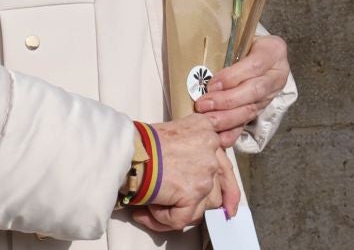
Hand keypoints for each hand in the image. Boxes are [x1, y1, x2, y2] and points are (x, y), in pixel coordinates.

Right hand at [128, 115, 239, 230]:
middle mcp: (212, 151)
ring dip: (175, 212)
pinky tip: (144, 211)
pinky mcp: (192, 192)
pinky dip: (160, 220)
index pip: (224, 165)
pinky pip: (180, 219)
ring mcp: (205, 173)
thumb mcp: (172, 134)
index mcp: (208, 134)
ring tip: (151, 206)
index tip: (229, 205)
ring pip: (200, 208)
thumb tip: (187, 177)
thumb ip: (189, 150)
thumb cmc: (138, 142)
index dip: (227, 189)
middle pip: (218, 189)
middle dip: (205, 206)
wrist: (125, 149)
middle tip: (191, 215)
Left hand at [196, 34, 289, 147]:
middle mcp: (276, 74)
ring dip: (228, 117)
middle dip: (228, 100)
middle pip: (256, 90)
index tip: (212, 84)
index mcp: (273, 51)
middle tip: (204, 104)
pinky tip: (222, 139)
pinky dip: (234, 132)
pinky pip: (248, 122)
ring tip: (207, 121)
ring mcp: (270, 93)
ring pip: (252, 108)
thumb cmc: (242, 45)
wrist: (255, 53)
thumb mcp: (238, 40)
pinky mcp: (260, 108)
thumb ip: (226, 51)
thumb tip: (204, 72)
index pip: (255, 64)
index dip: (234, 76)